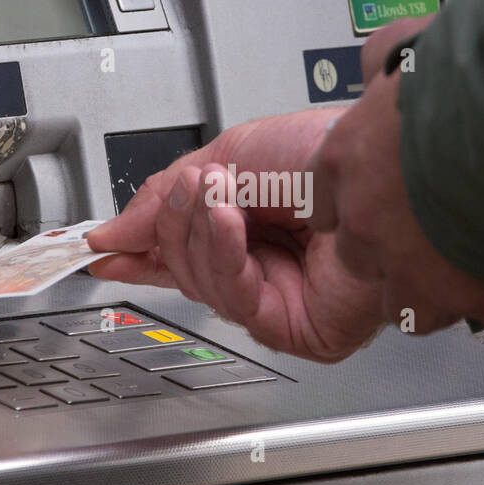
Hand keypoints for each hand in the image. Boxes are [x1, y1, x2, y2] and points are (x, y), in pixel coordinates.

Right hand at [86, 110, 385, 361]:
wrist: (382, 166)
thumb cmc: (329, 155)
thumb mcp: (230, 156)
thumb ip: (165, 196)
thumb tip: (113, 231)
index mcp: (250, 226)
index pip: (181, 249)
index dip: (138, 248)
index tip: (101, 246)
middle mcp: (264, 266)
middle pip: (183, 267)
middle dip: (176, 223)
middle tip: (191, 188)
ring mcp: (280, 300)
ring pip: (203, 285)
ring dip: (202, 231)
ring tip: (217, 192)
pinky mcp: (297, 329)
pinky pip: (237, 301)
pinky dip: (225, 256)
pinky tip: (230, 222)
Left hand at [307, 18, 483, 332]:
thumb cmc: (471, 74)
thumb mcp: (406, 50)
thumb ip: (384, 64)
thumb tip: (380, 66)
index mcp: (344, 162)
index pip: (323, 203)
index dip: (354, 202)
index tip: (379, 197)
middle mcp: (366, 222)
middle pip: (360, 258)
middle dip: (393, 250)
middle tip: (435, 228)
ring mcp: (411, 267)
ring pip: (407, 303)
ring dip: (436, 289)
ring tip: (472, 263)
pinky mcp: (467, 294)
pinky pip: (482, 310)